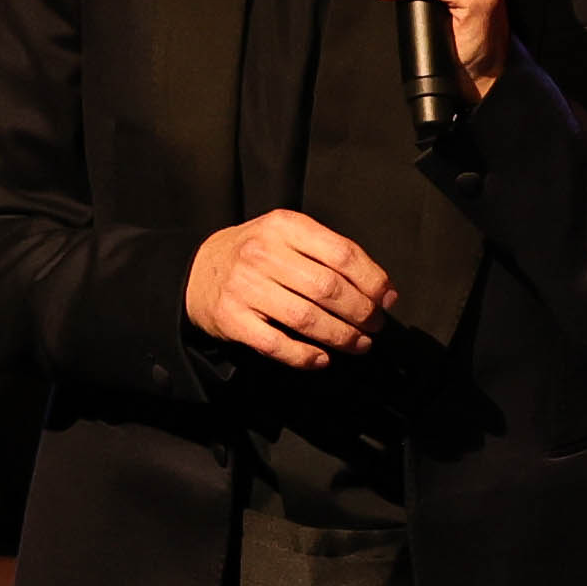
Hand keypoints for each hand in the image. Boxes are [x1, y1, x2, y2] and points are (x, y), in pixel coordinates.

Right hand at [188, 206, 394, 365]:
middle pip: (328, 289)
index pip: (342, 253)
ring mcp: (244, 287)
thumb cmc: (257, 255)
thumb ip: (331, 254)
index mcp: (284, 226)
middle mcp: (262, 253)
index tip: (387, 299)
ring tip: (358, 344)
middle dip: (361, 313)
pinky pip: (277, 345)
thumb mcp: (288, 236)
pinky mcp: (232, 319)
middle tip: (375, 326)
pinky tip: (322, 359)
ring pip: (307, 319)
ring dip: (341, 337)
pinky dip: (305, 356)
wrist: (199, 271)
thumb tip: (384, 291)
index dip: (372, 280)